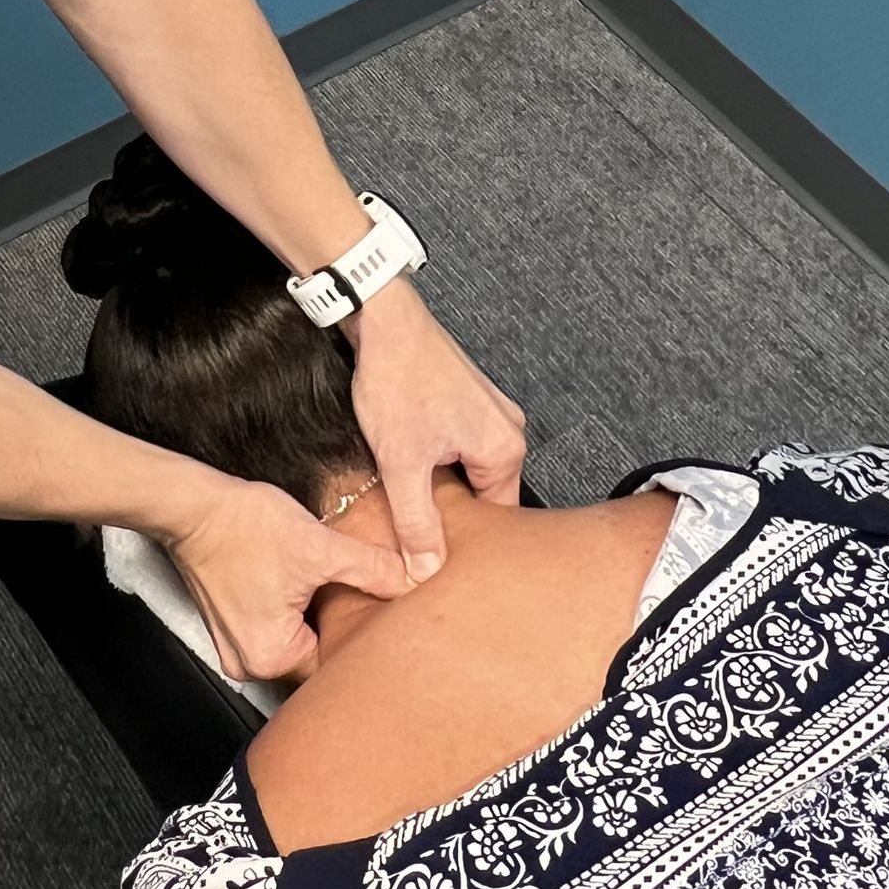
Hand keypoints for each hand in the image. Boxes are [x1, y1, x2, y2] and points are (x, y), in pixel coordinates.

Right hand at [164, 478, 413, 681]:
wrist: (194, 506)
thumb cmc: (244, 527)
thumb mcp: (320, 548)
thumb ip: (373, 570)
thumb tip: (414, 580)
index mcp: (271, 658)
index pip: (336, 666)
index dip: (363, 638)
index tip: (384, 620)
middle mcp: (248, 664)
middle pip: (315, 656)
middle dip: (340, 628)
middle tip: (367, 601)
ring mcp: (236, 646)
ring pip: (297, 640)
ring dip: (316, 618)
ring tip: (334, 589)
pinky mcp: (231, 625)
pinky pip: (276, 628)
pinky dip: (294, 611)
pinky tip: (306, 586)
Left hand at [346, 280, 527, 579]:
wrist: (382, 319)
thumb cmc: (398, 379)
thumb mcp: (402, 463)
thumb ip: (416, 522)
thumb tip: (427, 568)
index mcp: (505, 449)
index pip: (498, 518)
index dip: (467, 541)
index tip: (440, 556)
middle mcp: (506, 429)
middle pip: (484, 493)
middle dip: (452, 512)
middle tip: (418, 529)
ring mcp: (488, 411)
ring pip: (468, 468)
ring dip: (440, 483)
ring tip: (409, 492)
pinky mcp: (464, 399)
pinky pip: (458, 445)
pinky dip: (436, 458)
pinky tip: (407, 460)